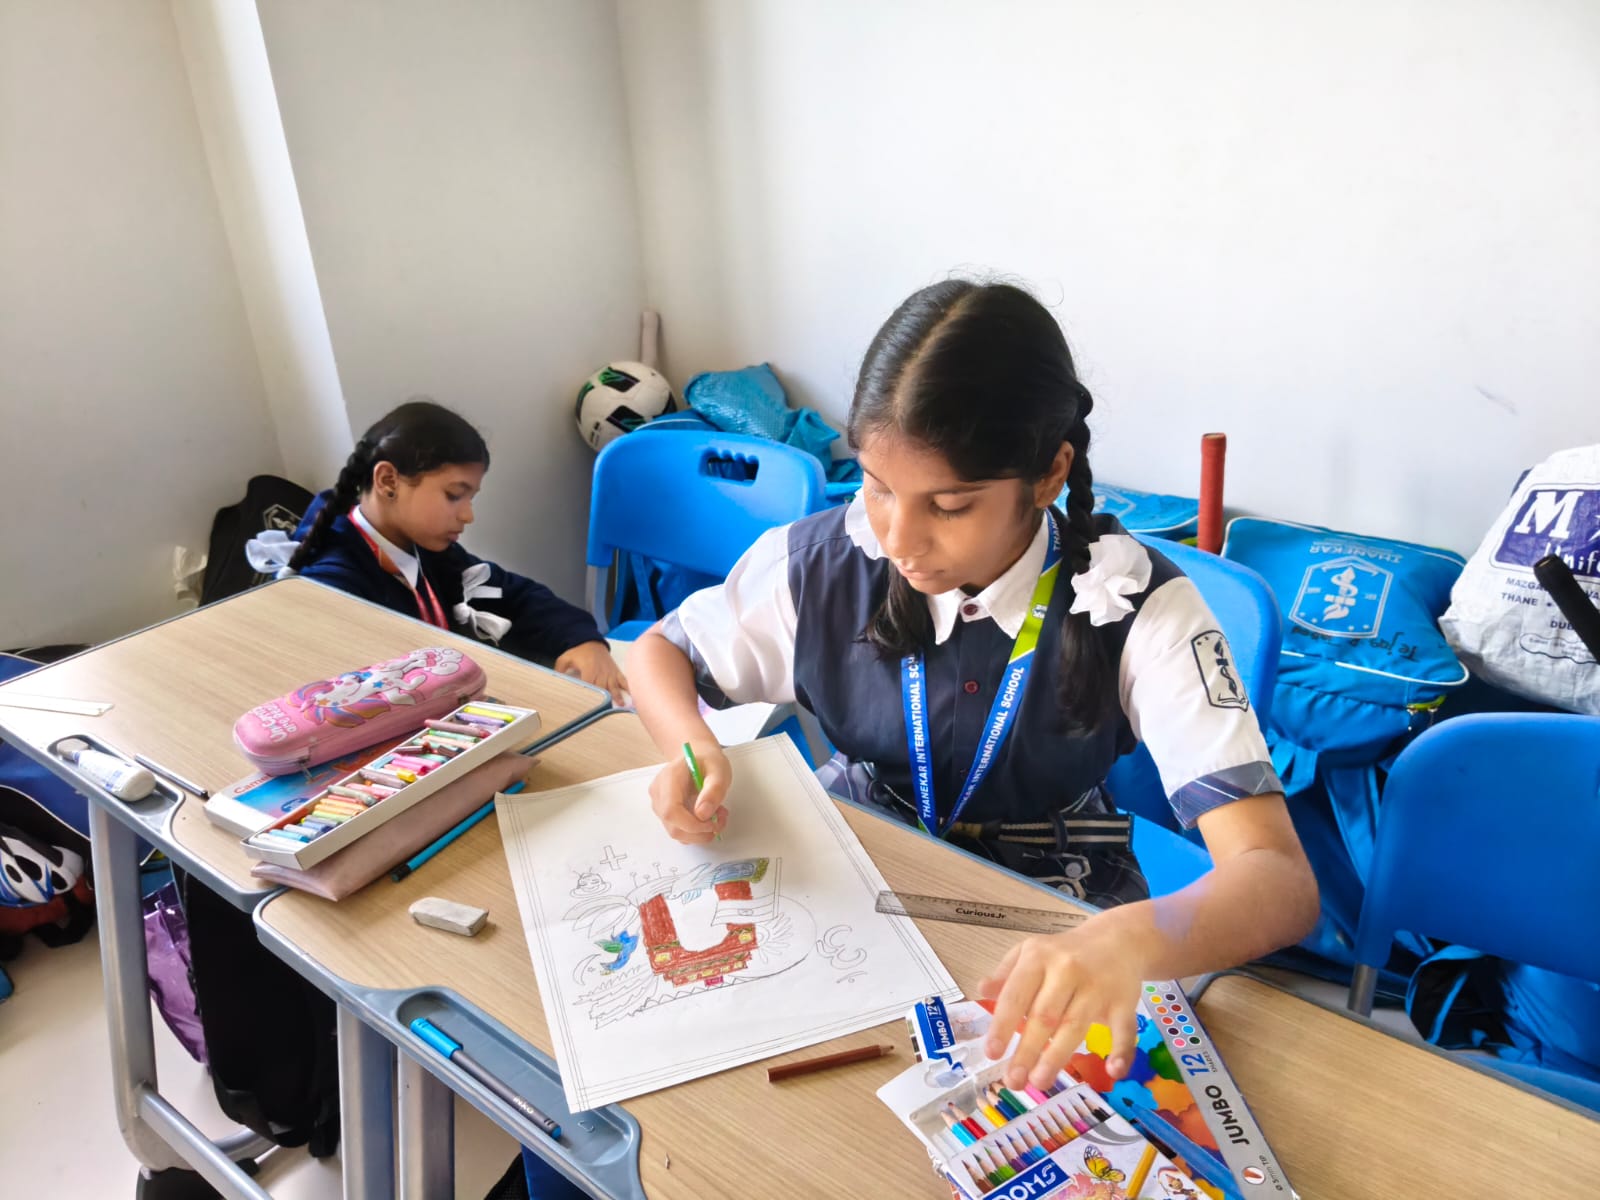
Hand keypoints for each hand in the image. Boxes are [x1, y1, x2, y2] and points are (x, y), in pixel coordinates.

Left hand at [554, 641, 628, 705]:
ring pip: (614, 686)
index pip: (590, 684)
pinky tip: (633, 695)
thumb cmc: (578, 652)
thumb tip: (555, 680)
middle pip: (603, 688)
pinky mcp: (615, 671)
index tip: (590, 706)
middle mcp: (601, 673)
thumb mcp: (566, 658)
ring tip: (620, 705)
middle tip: (606, 712)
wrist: (592, 641)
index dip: (590, 695)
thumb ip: (560, 670)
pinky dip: (628, 687)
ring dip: (617, 696)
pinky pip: (623, 680)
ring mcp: (610, 672)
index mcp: (589, 670)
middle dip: (605, 700)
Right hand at [648, 741, 729, 843]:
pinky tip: (707, 818)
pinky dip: (696, 831)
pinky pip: (679, 830)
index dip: (691, 825)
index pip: (671, 811)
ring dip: (700, 833)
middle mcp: (659, 793)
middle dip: (700, 831)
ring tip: (716, 816)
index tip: (711, 823)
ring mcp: (660, 804)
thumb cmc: (707, 761)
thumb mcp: (719, 770)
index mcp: (669, 778)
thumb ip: (713, 791)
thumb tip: (703, 814)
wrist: (698, 756)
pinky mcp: (665, 813)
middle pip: (673, 826)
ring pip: (676, 832)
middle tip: (720, 820)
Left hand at [977, 917, 1145, 1091]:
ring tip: (1040, 1081)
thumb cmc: (1065, 953)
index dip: (1002, 1025)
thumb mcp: (1031, 953)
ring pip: (1075, 1025)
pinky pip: (1124, 1029)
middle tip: (1014, 1081)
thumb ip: (1006, 974)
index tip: (992, 1053)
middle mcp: (1067, 969)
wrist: (1117, 939)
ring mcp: (1097, 986)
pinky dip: (1122, 1052)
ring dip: (1057, 1056)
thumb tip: (981, 990)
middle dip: (1027, 1050)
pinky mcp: (1125, 1001)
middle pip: (1045, 1015)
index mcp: (1038, 957)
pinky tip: (1114, 1072)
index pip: (1016, 995)